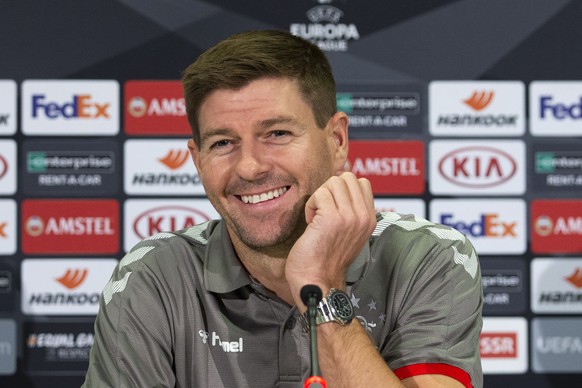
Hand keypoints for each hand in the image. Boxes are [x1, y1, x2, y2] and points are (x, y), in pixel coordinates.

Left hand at [285, 172, 375, 308]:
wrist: (317, 281)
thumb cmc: (327, 258)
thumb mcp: (349, 232)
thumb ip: (351, 210)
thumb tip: (340, 179)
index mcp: (369, 219)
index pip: (362, 182)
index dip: (342, 188)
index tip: (332, 206)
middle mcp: (363, 216)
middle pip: (347, 177)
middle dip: (330, 189)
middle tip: (323, 210)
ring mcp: (349, 217)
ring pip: (333, 182)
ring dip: (319, 196)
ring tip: (317, 216)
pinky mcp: (332, 218)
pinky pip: (320, 193)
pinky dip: (311, 205)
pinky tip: (311, 222)